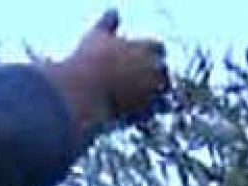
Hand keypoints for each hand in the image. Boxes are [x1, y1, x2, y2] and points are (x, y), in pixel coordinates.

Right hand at [46, 10, 169, 133]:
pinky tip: (132, 113)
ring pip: (162, 92)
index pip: (158, 48)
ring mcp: (154, 90)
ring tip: (135, 99)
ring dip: (153, 95)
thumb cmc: (89, 61)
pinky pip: (154, 112)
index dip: (148, 53)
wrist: (83, 92)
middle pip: (163, 71)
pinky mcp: (148, 111)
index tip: (137, 59)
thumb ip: (108, 23)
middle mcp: (156, 68)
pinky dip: (147, 112)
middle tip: (137, 81)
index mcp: (148, 47)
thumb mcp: (97, 36)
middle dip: (153, 75)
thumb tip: (113, 11)